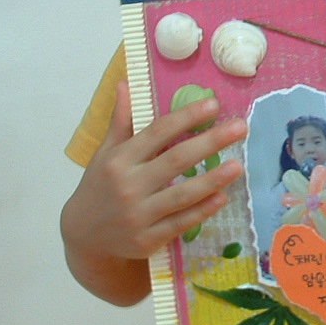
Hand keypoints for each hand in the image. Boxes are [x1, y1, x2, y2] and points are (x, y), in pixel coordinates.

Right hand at [61, 81, 245, 279]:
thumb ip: (121, 121)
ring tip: (237, 166)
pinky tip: (222, 197)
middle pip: (176, 160)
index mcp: (120, 159)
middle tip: (240, 128)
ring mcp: (138, 215)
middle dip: (210, 142)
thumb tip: (125, 84)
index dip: (186, 117)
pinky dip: (202, 210)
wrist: (84, 236)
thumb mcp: (105, 153)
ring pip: (182, 194)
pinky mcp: (148, 239)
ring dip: (213, 180)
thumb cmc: (101, 187)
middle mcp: (129, 185)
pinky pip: (181, 223)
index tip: (213, 104)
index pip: (158, 132)